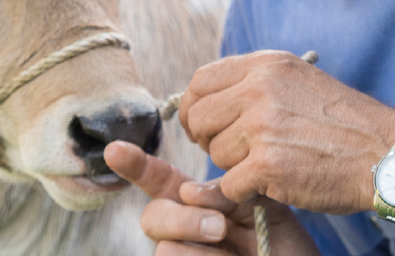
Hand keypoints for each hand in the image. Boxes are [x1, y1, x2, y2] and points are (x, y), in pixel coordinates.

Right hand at [105, 140, 318, 255]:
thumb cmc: (279, 239)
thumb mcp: (260, 204)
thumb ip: (226, 190)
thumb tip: (188, 191)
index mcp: (196, 201)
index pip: (158, 180)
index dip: (136, 166)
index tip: (114, 149)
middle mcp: (182, 229)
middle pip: (153, 216)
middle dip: (182, 220)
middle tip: (220, 227)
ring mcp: (183, 254)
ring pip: (165, 248)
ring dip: (199, 248)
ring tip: (232, 246)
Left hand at [178, 50, 394, 213]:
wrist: (384, 154)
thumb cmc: (344, 123)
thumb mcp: (300, 80)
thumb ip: (257, 83)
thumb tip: (211, 98)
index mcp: (267, 66)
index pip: (201, 80)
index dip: (195, 106)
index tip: (204, 125)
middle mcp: (260, 90)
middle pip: (200, 117)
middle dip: (209, 140)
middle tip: (234, 152)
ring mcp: (262, 127)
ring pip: (215, 153)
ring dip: (235, 167)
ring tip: (270, 164)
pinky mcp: (266, 165)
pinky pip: (230, 184)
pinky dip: (247, 191)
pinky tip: (273, 184)